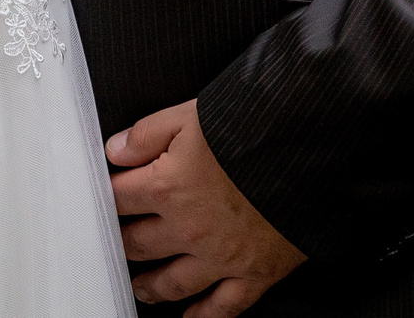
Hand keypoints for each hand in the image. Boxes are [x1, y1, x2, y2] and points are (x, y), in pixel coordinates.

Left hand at [109, 99, 302, 314]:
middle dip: (123, 244)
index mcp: (167, 186)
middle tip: (117, 244)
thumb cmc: (253, 127)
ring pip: (172, 283)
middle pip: (138, 245)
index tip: (105, 200)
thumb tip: (116, 150)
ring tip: (141, 286)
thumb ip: (147, 134)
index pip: (119, 198)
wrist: (308, 149)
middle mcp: (188, 228)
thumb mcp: (190, 115)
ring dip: (150, 286)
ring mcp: (220, 256)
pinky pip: (223, 306)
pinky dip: (204, 316)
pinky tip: (191, 316)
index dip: (108, 197)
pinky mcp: (254, 273)